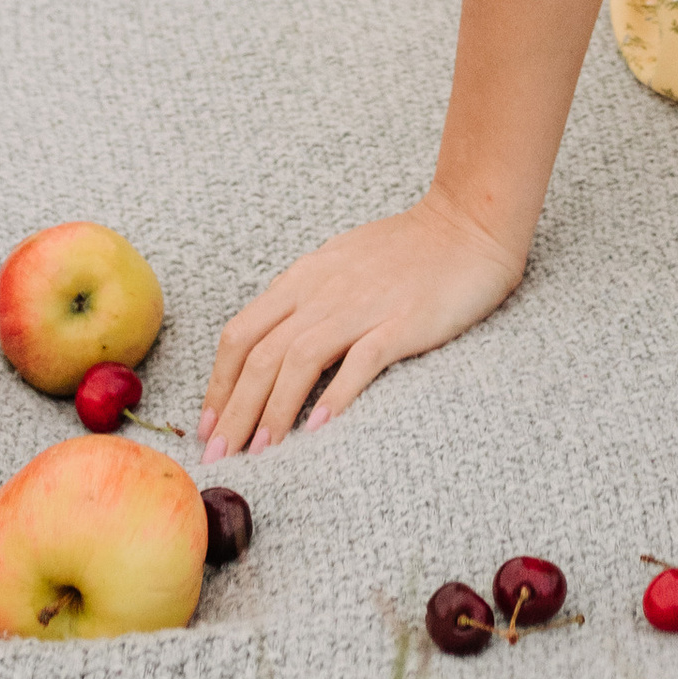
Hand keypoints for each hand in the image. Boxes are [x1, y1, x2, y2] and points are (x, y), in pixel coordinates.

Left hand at [200, 184, 521, 454]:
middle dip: (235, 410)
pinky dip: (335, 395)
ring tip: (261, 452)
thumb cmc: (408, 249)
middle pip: (261, 354)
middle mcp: (324, 290)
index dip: (218, 383)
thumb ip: (306, 299)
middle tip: (221, 455)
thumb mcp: (340, 264)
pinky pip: (360, 360)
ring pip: (299, 360)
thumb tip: (270, 347)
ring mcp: (363, 304)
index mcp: (305, 278)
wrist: (469, 223)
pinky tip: (319, 428)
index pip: (242, 333)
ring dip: (274, 410)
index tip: (208, 425)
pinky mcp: (403, 321)